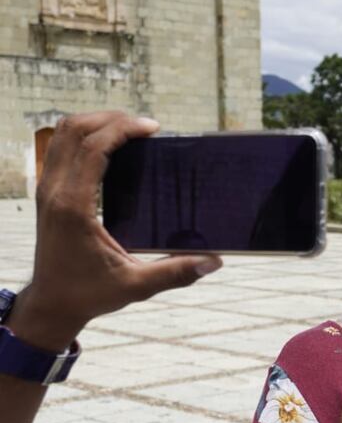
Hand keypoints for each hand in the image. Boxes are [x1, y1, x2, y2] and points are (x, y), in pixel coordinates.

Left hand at [10, 112, 221, 350]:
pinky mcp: (48, 193)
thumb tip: (214, 262)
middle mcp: (55, 192)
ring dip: (95, 123)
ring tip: (129, 129)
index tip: (152, 127)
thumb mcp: (136, 286)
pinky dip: (84, 137)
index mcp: (74, 207)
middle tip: (145, 126)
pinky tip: (110, 147)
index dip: (122, 129)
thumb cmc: (88, 294)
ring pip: (63, 134)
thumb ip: (175, 273)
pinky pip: (61, 149)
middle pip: (74, 130)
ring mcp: (47, 190)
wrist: (51, 304)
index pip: (92, 147)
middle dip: (111, 118)